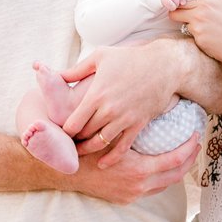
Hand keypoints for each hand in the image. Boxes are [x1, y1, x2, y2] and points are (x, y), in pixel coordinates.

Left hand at [59, 37, 189, 160]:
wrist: (164, 67)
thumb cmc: (130, 59)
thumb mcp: (100, 57)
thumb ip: (77, 69)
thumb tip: (57, 75)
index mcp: (96, 94)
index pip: (73, 122)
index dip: (65, 130)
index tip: (62, 131)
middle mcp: (109, 110)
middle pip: (85, 134)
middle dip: (75, 140)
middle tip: (68, 143)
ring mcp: (124, 119)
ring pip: (100, 143)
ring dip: (89, 150)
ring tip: (81, 152)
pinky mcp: (138, 125)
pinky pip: (122, 147)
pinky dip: (112, 158)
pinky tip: (103, 164)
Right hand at [67, 135, 199, 204]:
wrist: (66, 174)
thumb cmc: (86, 149)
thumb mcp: (110, 135)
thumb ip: (129, 125)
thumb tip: (150, 103)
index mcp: (139, 170)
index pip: (175, 160)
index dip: (189, 148)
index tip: (196, 136)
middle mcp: (139, 186)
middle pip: (175, 175)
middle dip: (189, 160)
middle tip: (196, 145)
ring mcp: (133, 195)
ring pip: (164, 185)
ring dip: (175, 171)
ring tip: (182, 155)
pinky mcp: (125, 199)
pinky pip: (150, 190)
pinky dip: (160, 178)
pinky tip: (159, 166)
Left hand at [172, 0, 221, 87]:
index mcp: (207, 1)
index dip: (182, 3)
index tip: (187, 6)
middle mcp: (199, 13)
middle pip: (176, 12)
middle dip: (179, 14)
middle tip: (188, 17)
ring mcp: (198, 28)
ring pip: (184, 24)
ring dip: (190, 26)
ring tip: (208, 29)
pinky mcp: (199, 41)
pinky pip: (192, 36)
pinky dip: (199, 37)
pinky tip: (212, 38)